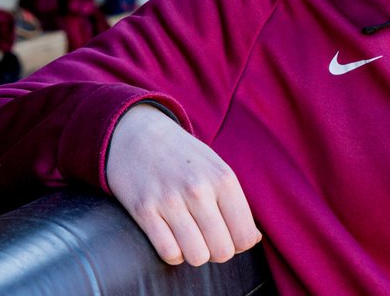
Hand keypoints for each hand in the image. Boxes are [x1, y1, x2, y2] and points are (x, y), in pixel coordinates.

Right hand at [106, 103, 261, 265]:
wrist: (137, 133)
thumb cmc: (182, 156)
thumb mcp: (216, 167)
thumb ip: (235, 202)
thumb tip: (253, 239)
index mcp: (222, 178)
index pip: (245, 236)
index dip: (239, 244)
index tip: (228, 235)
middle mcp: (198, 189)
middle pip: (222, 251)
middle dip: (217, 251)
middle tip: (207, 236)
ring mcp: (169, 200)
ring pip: (197, 256)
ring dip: (195, 253)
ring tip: (190, 237)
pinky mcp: (144, 210)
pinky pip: (169, 252)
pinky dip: (173, 252)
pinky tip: (171, 236)